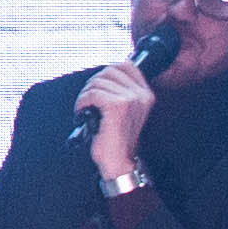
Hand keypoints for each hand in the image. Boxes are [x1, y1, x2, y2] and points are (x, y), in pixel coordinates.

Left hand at [79, 57, 152, 181]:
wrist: (120, 163)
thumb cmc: (118, 140)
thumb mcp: (126, 112)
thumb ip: (121, 92)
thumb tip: (103, 75)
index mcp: (146, 95)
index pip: (126, 65)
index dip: (107, 72)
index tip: (98, 86)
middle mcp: (141, 95)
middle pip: (109, 71)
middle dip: (93, 83)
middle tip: (88, 100)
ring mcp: (130, 99)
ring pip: (98, 82)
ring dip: (85, 95)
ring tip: (85, 109)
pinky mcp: (117, 106)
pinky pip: (92, 93)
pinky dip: (82, 102)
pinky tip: (82, 114)